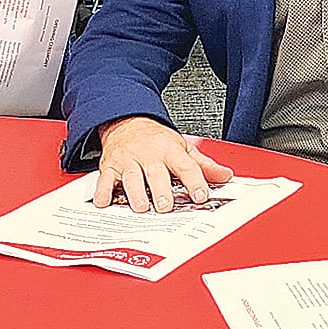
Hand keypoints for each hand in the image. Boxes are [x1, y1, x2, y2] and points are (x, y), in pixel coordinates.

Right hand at [93, 116, 234, 211]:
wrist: (126, 121)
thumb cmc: (156, 139)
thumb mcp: (182, 147)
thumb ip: (202, 165)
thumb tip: (225, 175)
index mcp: (169, 149)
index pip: (186, 166)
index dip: (195, 181)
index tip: (201, 195)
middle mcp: (149, 154)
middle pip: (156, 172)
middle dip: (161, 189)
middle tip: (165, 206)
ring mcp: (128, 160)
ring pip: (131, 176)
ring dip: (136, 192)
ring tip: (141, 207)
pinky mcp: (110, 166)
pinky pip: (104, 179)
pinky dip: (102, 191)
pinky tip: (103, 202)